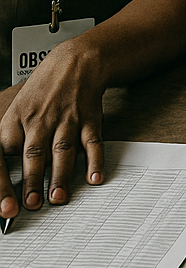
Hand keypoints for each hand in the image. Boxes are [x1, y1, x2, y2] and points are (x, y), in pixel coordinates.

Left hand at [0, 40, 105, 222]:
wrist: (77, 62)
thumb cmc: (43, 92)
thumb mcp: (16, 111)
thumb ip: (12, 142)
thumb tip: (6, 176)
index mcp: (16, 120)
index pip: (2, 155)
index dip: (2, 180)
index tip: (4, 203)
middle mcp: (40, 120)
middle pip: (34, 155)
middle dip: (32, 182)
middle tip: (32, 205)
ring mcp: (67, 119)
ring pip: (62, 151)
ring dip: (60, 176)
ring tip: (58, 198)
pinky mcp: (90, 119)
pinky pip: (92, 142)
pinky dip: (94, 160)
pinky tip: (94, 177)